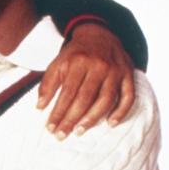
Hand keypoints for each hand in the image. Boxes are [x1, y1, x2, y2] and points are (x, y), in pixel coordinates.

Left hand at [37, 23, 134, 138]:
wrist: (99, 34)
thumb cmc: (76, 54)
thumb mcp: (58, 63)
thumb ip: (48, 83)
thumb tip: (40, 107)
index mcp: (78, 62)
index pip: (67, 93)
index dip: (58, 112)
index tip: (50, 128)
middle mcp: (98, 66)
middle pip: (85, 98)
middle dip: (72, 119)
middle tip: (62, 135)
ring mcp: (115, 70)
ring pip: (106, 99)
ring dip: (93, 118)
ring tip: (79, 131)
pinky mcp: (128, 74)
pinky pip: (128, 96)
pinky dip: (121, 111)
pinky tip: (111, 123)